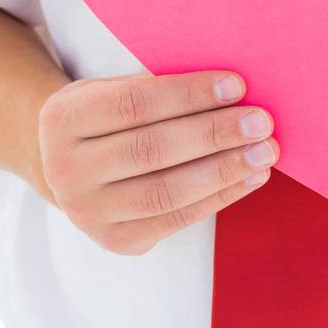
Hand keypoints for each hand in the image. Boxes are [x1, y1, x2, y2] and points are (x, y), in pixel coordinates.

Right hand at [38, 69, 278, 254]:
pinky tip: (250, 177)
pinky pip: (176, 220)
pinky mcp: (117, 241)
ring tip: (264, 152)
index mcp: (64, 119)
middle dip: (214, 134)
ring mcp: (88, 213)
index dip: (188, 95)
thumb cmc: (108, 115)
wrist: (69, 166)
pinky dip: (219, 197)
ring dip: (224, 171)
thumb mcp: (113, 88)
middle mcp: (66, 171)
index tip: (237, 85)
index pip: (134, 104)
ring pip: (166, 192)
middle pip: (152, 150)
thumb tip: (229, 89)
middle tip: (261, 121)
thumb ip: (156, 86)